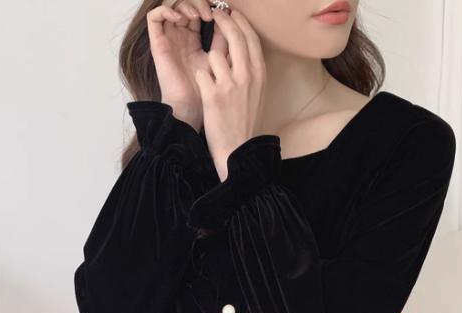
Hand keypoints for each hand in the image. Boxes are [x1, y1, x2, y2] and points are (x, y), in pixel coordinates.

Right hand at [146, 1, 228, 130]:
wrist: (192, 110)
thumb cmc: (206, 91)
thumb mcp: (220, 61)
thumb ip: (224, 42)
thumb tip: (231, 19)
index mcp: (193, 39)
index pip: (199, 10)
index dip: (210, 6)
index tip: (224, 12)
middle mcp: (179, 37)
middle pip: (185, 4)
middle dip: (199, 2)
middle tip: (210, 12)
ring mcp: (168, 39)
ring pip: (170, 5)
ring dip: (185, 4)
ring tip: (198, 15)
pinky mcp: (157, 44)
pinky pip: (154, 17)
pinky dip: (165, 10)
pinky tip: (180, 18)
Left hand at [194, 8, 267, 180]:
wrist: (238, 150)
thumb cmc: (246, 123)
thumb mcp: (258, 93)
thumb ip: (252, 70)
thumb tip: (244, 49)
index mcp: (259, 73)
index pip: (249, 36)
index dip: (238, 21)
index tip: (230, 13)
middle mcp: (247, 74)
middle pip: (233, 34)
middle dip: (222, 20)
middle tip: (212, 13)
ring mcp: (230, 84)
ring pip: (214, 53)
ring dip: (210, 63)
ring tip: (213, 79)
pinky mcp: (213, 94)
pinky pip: (202, 73)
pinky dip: (201, 80)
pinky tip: (206, 94)